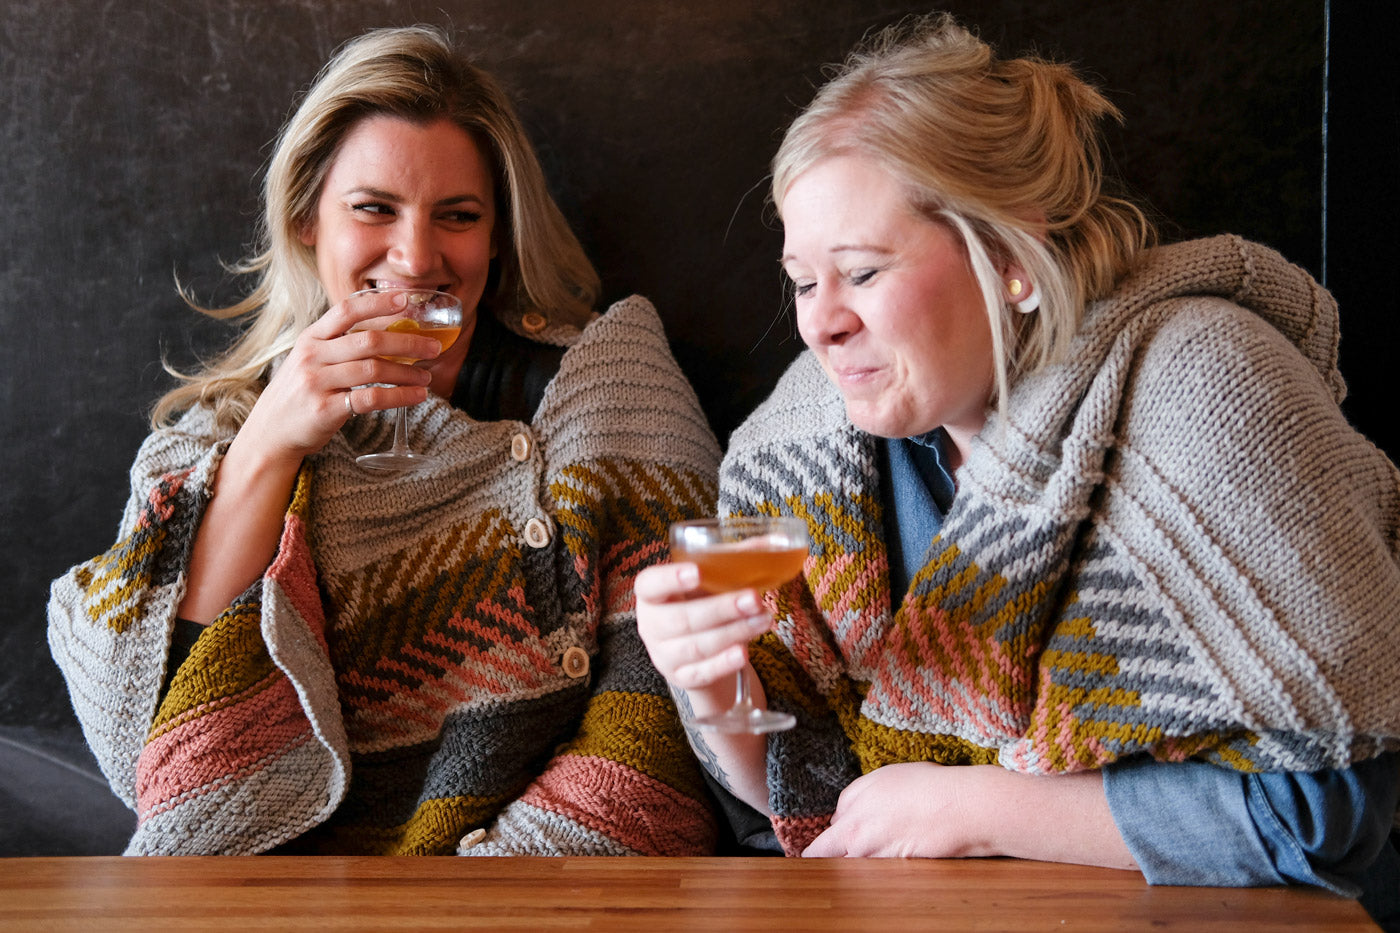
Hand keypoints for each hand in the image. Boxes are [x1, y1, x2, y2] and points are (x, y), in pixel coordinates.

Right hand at [240, 290, 444, 463]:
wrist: (270, 432)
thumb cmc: (299, 393)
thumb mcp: (310, 360)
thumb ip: (338, 345)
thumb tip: (385, 332)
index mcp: (311, 338)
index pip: (347, 310)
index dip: (378, 303)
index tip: (406, 300)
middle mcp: (313, 356)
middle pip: (369, 341)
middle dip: (407, 342)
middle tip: (433, 347)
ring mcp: (317, 383)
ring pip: (374, 370)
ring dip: (407, 372)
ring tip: (427, 376)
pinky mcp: (326, 410)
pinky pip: (371, 399)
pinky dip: (399, 396)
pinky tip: (416, 396)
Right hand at [634, 562, 773, 690]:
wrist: (696, 647)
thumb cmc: (700, 601)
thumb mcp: (710, 579)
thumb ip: (734, 558)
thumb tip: (775, 539)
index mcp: (651, 593)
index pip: (649, 584)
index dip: (670, 578)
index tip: (697, 571)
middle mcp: (651, 625)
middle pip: (681, 619)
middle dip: (721, 609)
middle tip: (754, 598)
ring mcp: (663, 654)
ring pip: (696, 646)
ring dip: (734, 632)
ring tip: (764, 619)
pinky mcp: (681, 677)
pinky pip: (702, 673)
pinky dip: (723, 664)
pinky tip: (744, 652)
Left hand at [803, 762, 1135, 868]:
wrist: (965, 805)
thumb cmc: (939, 787)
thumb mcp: (899, 777)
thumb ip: (874, 795)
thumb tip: (868, 811)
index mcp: (857, 792)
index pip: (836, 817)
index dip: (844, 829)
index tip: (851, 838)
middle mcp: (855, 817)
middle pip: (825, 847)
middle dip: (830, 855)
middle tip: (837, 863)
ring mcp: (867, 844)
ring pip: (842, 865)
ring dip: (847, 870)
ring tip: (850, 878)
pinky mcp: (884, 865)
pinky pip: (865, 877)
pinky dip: (866, 881)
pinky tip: (874, 882)